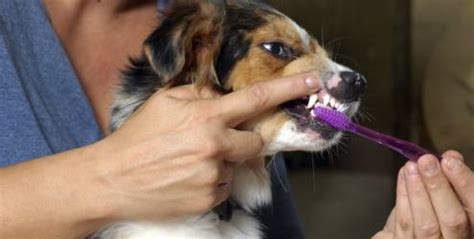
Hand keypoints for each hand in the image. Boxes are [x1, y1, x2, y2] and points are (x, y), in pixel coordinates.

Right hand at [91, 73, 319, 220]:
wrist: (112, 179)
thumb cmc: (137, 137)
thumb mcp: (165, 102)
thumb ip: (199, 94)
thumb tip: (221, 98)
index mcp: (205, 117)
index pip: (257, 99)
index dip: (289, 90)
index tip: (313, 83)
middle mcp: (215, 146)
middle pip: (256, 142)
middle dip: (245, 140)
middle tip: (219, 140)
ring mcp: (213, 176)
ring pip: (236, 166)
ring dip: (222, 162)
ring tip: (189, 162)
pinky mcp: (209, 199)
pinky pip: (224, 187)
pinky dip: (213, 181)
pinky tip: (187, 178)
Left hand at [373, 151, 472, 238]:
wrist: (410, 236)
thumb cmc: (435, 218)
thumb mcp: (449, 200)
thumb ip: (453, 182)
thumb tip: (451, 157)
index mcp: (472, 231)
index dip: (465, 185)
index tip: (450, 161)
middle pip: (453, 220)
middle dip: (438, 187)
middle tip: (427, 161)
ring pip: (426, 224)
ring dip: (417, 190)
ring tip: (411, 166)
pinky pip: (404, 224)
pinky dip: (403, 197)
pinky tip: (403, 177)